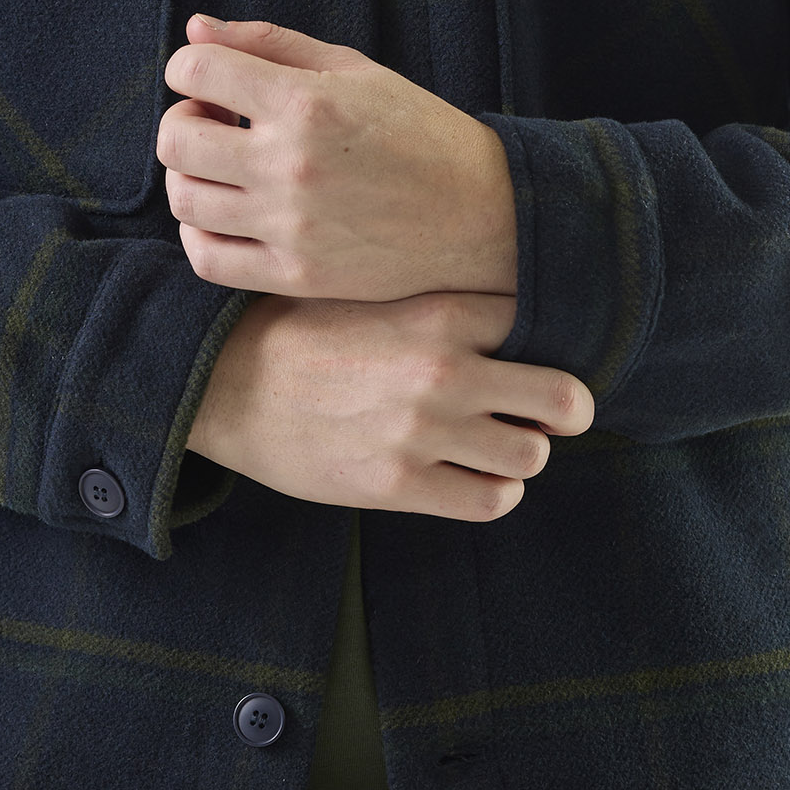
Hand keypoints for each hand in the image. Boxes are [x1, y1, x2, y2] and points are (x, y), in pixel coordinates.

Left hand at [158, 15, 517, 299]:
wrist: (481, 212)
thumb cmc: (417, 130)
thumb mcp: (353, 69)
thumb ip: (270, 44)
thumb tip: (196, 28)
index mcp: (306, 103)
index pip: (195, 70)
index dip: (188, 66)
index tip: (208, 78)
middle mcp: (290, 165)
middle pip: (175, 139)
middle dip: (183, 120)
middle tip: (214, 122)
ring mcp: (291, 226)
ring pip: (184, 200)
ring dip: (189, 176)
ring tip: (223, 168)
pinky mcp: (297, 275)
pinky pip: (207, 258)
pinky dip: (197, 234)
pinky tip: (224, 214)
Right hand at [184, 291, 593, 522]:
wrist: (223, 381)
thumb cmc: (299, 330)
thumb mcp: (371, 288)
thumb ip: (439, 300)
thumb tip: (508, 312)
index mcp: (438, 313)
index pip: (539, 323)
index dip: (545, 339)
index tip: (535, 350)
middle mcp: (442, 371)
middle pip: (562, 399)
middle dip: (566, 408)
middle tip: (554, 412)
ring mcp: (422, 433)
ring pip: (530, 456)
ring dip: (523, 453)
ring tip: (499, 444)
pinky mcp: (398, 486)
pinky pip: (489, 501)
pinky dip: (494, 492)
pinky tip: (474, 477)